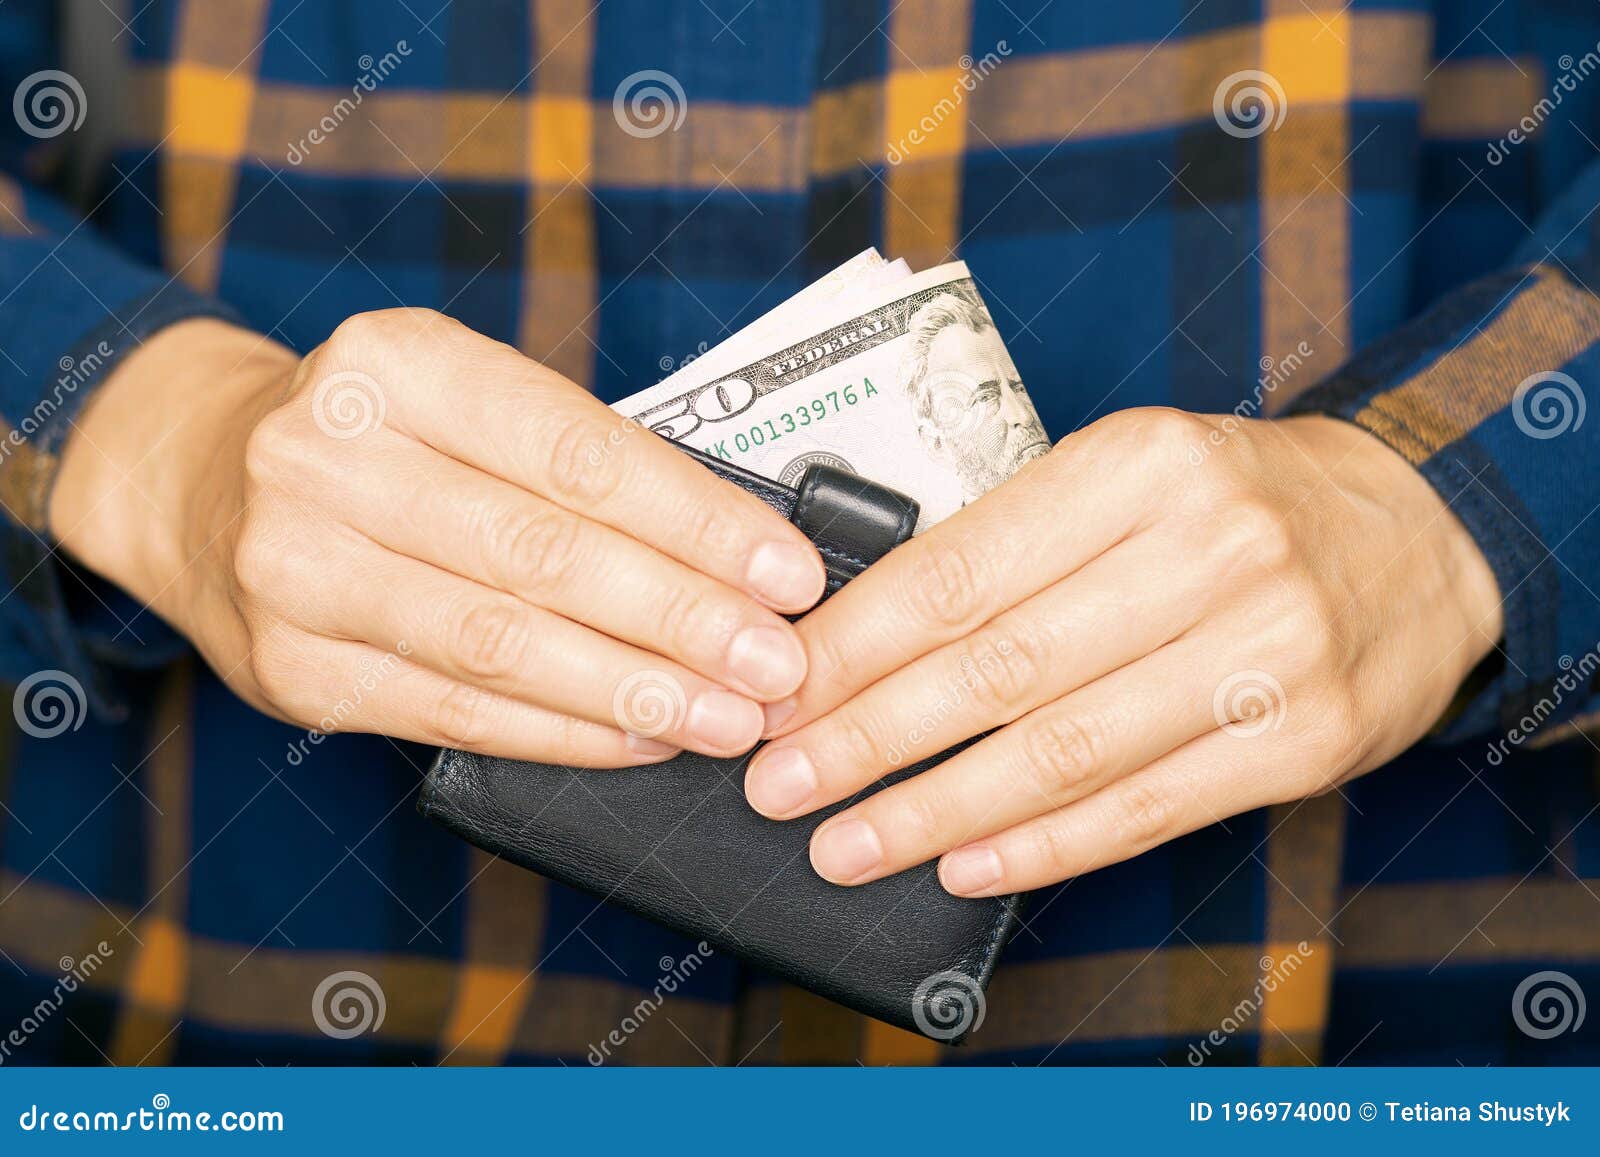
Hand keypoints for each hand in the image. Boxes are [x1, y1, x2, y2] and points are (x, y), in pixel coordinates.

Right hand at [50, 310, 825, 763]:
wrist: (200, 480)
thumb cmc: (381, 436)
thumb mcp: (466, 396)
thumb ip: (582, 459)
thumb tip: (739, 553)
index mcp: (398, 364)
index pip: (579, 453)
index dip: (697, 523)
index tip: (787, 575)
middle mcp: (330, 457)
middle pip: (544, 555)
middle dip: (682, 619)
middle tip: (776, 667)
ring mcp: (298, 568)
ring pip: (502, 645)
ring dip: (633, 691)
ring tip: (727, 718)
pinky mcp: (293, 669)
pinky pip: (455, 713)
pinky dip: (561, 733)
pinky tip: (637, 741)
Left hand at [743, 408, 1503, 892]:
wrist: (1420, 533)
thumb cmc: (1239, 504)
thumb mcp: (1130, 474)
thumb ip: (1016, 544)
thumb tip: (861, 643)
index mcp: (1138, 464)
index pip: (959, 571)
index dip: (852, 648)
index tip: (776, 696)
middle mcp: (1206, 549)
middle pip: (997, 667)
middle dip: (868, 737)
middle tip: (778, 784)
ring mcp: (1265, 650)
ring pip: (1062, 751)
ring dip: (934, 810)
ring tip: (844, 843)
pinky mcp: (1304, 739)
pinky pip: (1147, 808)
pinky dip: (1044, 847)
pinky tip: (962, 865)